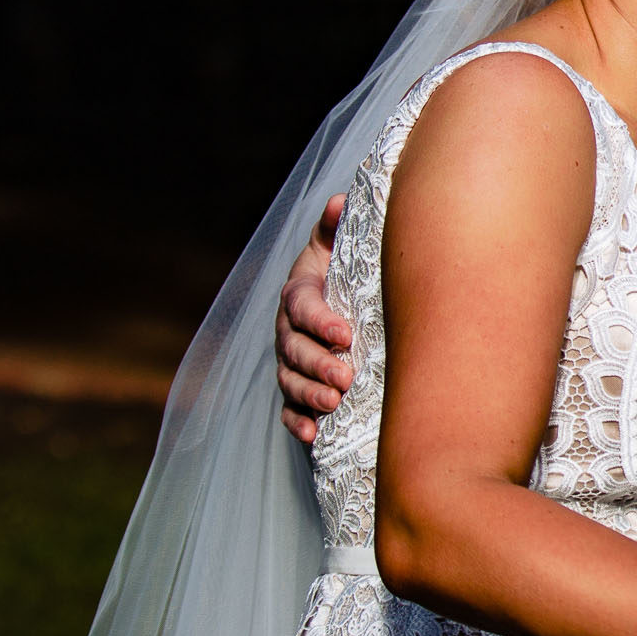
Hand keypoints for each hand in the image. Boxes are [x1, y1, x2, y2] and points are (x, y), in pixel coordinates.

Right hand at [276, 194, 352, 443]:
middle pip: (293, 350)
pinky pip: (288, 409)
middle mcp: (288, 330)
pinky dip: (297, 423)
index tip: (345, 333)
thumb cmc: (346, 269)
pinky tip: (311, 435)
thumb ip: (337, 226)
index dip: (320, 321)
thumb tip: (341, 200)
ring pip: (290, 381)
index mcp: (299, 294)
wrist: (347, 298)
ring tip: (333, 402)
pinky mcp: (296, 389)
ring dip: (308, 395)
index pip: (302, 307)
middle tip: (345, 376)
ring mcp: (290, 362)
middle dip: (317, 364)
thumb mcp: (340, 245)